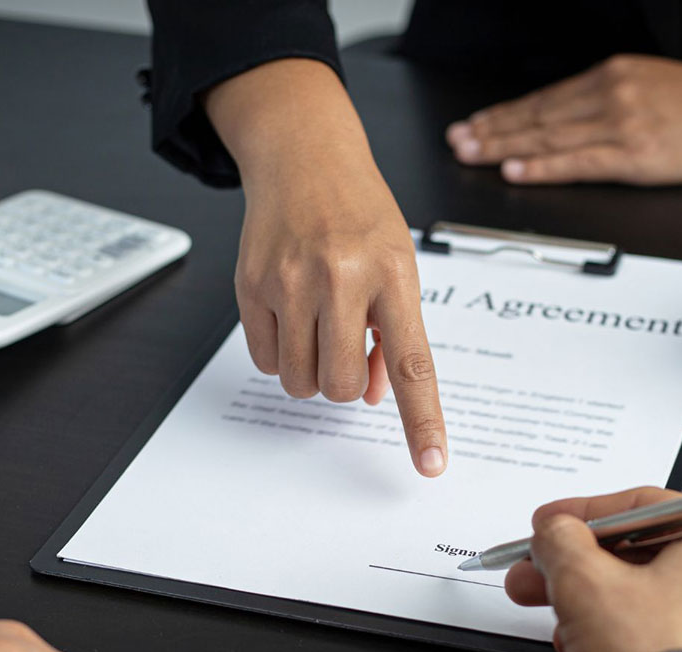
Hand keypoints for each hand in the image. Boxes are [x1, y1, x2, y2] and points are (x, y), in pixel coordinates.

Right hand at [206, 59, 447, 476]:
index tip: (431, 465)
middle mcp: (341, 278)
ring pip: (299, 382)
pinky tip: (290, 315)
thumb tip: (374, 394)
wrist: (303, 157)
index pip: (412, 364)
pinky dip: (281, 354)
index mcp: (392, 275)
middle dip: (344, 383)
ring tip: (318, 328)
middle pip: (340, 386)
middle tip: (347, 349)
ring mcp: (290, 283)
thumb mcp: (398, 265)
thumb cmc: (360, 214)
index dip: (422, 421)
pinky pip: (266, 362)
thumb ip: (393, 332)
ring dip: (311, 373)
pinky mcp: (250, 286)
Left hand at [447, 55, 681, 184]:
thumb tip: (575, 117)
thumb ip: (611, 99)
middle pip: (537, 116)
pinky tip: (515, 171)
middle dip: (491, 129)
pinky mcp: (634, 154)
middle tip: (457, 141)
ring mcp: (619, 124)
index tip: (476, 123)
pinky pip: (575, 163)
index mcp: (613, 76)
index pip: (545, 98)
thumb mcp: (652, 85)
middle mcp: (609, 94)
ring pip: (547, 138)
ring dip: (503, 148)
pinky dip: (541, 168)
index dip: (505, 113)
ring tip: (472, 156)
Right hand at [505, 487, 681, 651]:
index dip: (578, 518)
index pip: (638, 508)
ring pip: (665, 597)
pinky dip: (643, 636)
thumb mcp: (587, 586)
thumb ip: (560, 543)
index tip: (548, 527)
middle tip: (540, 579)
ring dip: (606, 607)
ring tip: (568, 629)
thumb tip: (553, 532)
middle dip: (582, 571)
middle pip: (649, 555)